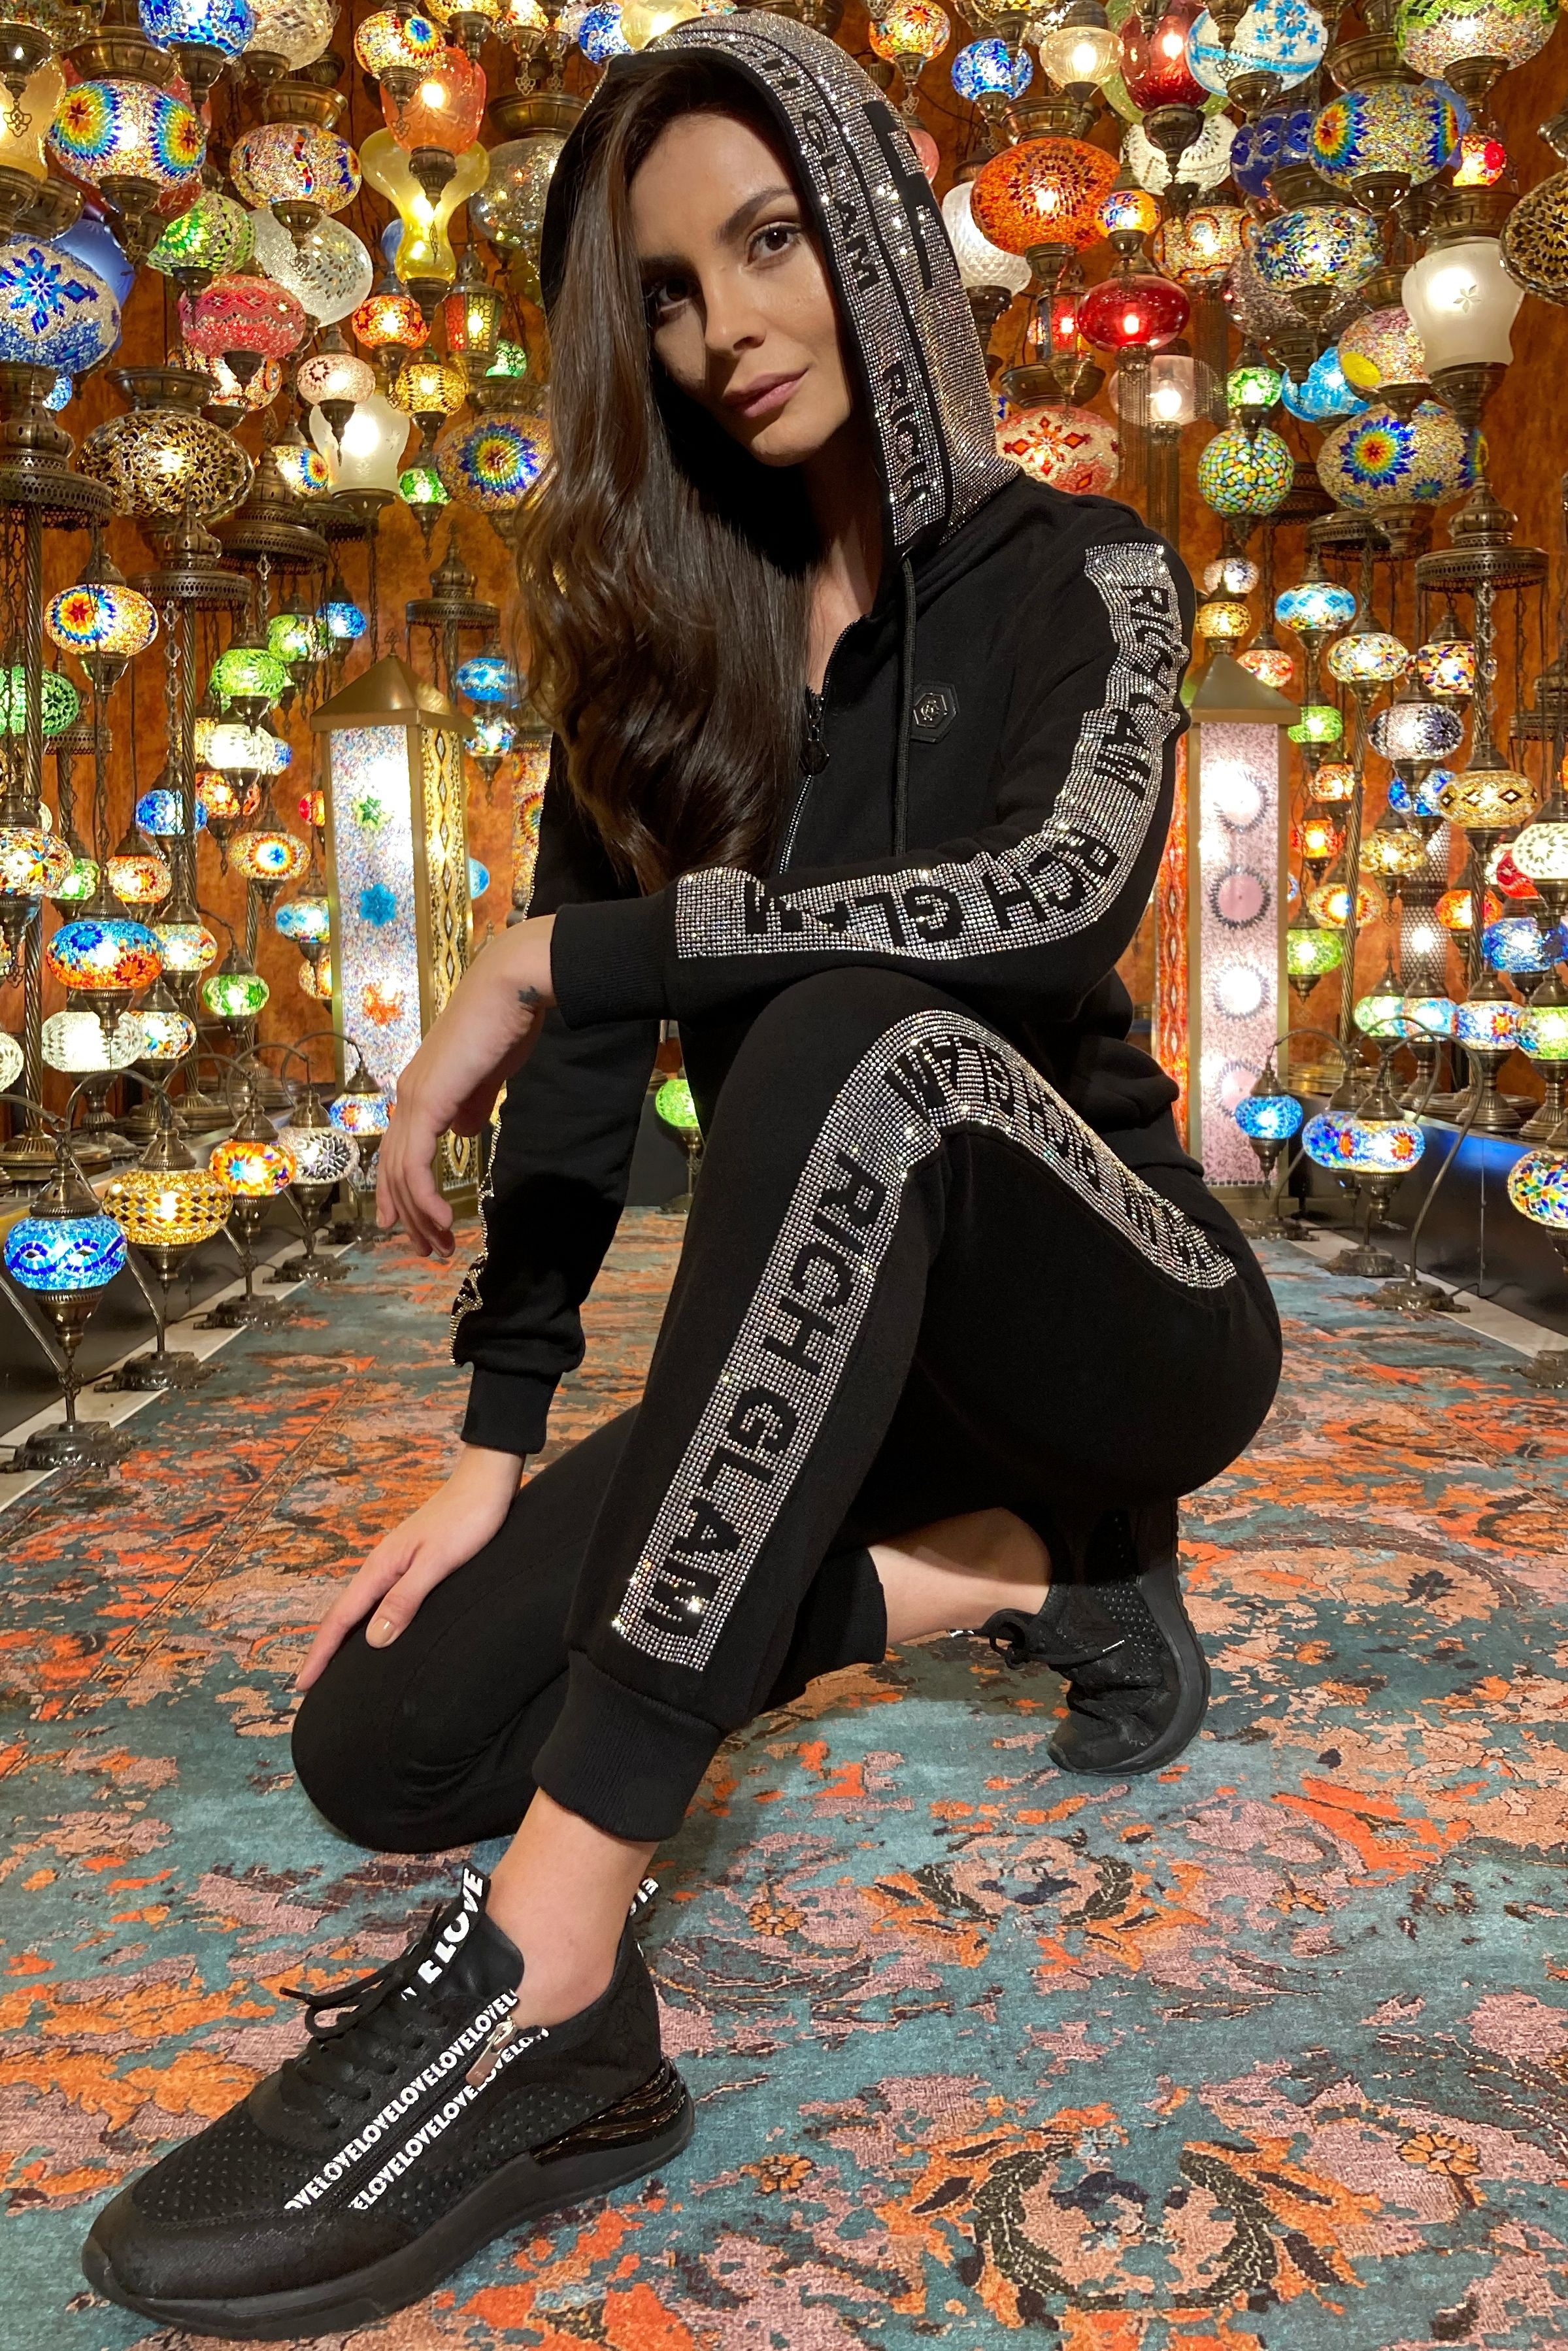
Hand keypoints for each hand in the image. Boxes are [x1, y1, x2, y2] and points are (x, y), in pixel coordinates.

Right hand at [294, 1445, 523, 1690]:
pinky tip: (378, 1629)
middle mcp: (383, 1565)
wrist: (487, 1480)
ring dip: (345, 1635)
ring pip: (362, 1606)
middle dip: (324, 1649)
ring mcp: (398, 1562)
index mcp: (382, 1566)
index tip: (302, 1684)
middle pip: (345, 1613)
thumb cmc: (467, 1518)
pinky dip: (369, 1619)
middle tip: (309, 1683)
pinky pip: (381, 1597)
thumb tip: (374, 1639)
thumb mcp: (438, 1562)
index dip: (320, 1652)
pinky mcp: (415, 1561)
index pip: (342, 1617)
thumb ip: (406, 1598)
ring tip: (336, 1666)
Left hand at [378, 915, 555, 1256]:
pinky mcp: (427, 1103)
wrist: (509, 989)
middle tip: (426, 1248)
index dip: (400, 1190)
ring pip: (401, 1173)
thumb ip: (471, 1104)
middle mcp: (408, 1095)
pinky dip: (424, 1197)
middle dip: (408, 1215)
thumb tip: (461, 1130)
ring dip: (418, 1215)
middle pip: (394, 1169)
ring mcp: (413, 1099)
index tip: (410, 1223)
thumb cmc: (505, 1024)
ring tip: (437, 1244)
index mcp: (420, 1089)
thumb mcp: (487, 1076)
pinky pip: (416, 1164)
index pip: (400, 1149)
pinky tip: (442, 1218)